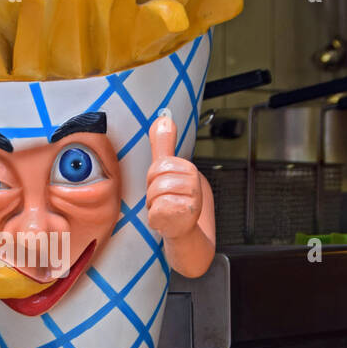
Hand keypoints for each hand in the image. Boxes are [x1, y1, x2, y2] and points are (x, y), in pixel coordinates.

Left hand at [146, 114, 202, 239]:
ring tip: (165, 208)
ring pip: (156, 195)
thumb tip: (163, 119)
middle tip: (163, 199)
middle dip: (152, 192)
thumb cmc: (173, 198)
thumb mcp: (167, 169)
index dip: (153, 178)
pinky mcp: (184, 216)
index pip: (158, 166)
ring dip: (154, 205)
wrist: (182, 228)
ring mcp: (191, 200)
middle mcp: (194, 183)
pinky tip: (166, 218)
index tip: (162, 186)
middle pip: (155, 180)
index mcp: (188, 168)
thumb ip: (164, 144)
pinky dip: (156, 218)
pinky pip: (157, 211)